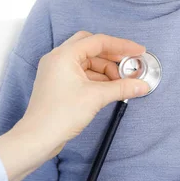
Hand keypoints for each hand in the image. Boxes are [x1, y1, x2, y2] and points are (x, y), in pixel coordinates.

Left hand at [0, 32, 149, 180]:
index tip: (138, 51)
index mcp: (64, 55)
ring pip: (87, 61)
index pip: (98, 41)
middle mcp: (58, 58)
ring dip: (105, 69)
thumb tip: (142, 85)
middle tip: (129, 64)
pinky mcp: (58, 84)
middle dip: (112, 55)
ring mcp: (57, 71)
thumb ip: (122, 88)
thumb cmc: (59, 115)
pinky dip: (97, 78)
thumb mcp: (96, 98)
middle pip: (91, 47)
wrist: (37, 138)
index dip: (121, 45)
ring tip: (121, 82)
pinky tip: (110, 88)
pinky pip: (81, 73)